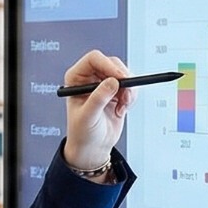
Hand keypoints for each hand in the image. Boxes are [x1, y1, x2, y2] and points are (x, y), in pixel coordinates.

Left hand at [62, 50, 132, 175]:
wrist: (93, 147)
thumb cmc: (82, 133)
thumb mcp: (88, 116)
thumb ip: (99, 98)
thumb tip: (112, 82)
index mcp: (76, 78)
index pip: (93, 59)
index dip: (108, 65)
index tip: (119, 78)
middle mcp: (90, 77)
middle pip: (112, 63)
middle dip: (122, 78)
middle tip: (126, 92)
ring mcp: (104, 84)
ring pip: (124, 73)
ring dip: (129, 89)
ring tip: (122, 106)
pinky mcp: (116, 92)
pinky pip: (131, 85)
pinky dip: (131, 96)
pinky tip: (122, 109)